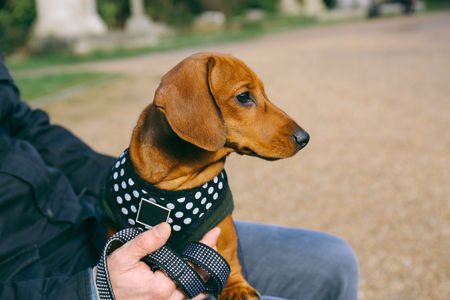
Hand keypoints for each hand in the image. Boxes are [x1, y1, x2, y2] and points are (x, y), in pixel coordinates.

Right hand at [105, 222, 220, 299]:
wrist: (99, 297)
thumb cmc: (111, 277)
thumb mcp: (125, 255)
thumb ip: (147, 242)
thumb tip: (166, 228)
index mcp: (161, 286)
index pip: (192, 265)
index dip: (205, 247)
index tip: (214, 233)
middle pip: (199, 280)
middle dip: (209, 259)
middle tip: (213, 241)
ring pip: (197, 294)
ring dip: (206, 275)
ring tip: (211, 256)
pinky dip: (197, 289)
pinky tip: (200, 276)